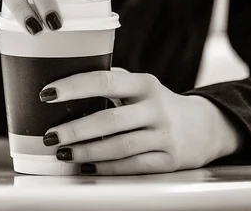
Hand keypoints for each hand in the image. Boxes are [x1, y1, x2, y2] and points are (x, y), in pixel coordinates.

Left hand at [40, 70, 242, 174]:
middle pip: (109, 119)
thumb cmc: (157, 103)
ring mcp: (164, 135)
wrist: (203, 127)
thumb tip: (68, 83)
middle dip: (75, 129)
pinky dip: (107, 168)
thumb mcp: (141, 86)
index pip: (104, 81)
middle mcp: (155, 107)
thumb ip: (113, 83)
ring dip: (87, 152)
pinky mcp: (168, 160)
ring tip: (64, 153)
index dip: (74, 87)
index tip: (47, 93)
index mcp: (144, 83)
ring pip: (119, 147)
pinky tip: (87, 168)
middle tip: (50, 135)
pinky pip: (132, 166)